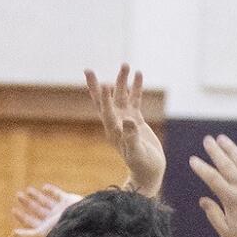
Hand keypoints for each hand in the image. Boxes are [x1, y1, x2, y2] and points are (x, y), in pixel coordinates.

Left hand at [13, 182, 81, 236]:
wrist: (80, 219)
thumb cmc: (61, 228)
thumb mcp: (41, 232)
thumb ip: (27, 234)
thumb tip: (12, 234)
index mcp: (47, 227)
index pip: (32, 222)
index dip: (22, 216)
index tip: (14, 209)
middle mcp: (53, 218)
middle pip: (37, 210)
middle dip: (28, 203)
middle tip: (18, 195)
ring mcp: (61, 209)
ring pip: (46, 202)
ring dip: (37, 196)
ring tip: (28, 190)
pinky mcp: (68, 200)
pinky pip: (58, 194)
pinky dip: (51, 190)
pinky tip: (44, 187)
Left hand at [85, 64, 165, 197]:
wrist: (149, 172)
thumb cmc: (143, 165)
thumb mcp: (137, 153)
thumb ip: (132, 137)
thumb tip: (128, 120)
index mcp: (113, 131)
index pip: (105, 111)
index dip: (103, 98)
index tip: (103, 84)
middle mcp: (116, 122)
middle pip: (103, 100)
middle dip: (96, 85)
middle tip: (87, 69)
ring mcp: (126, 119)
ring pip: (121, 95)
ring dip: (122, 81)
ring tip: (126, 65)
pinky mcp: (136, 119)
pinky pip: (135, 99)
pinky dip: (136, 87)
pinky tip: (139, 74)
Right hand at [189, 136, 236, 236]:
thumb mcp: (226, 232)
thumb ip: (214, 214)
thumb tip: (203, 200)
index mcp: (231, 199)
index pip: (212, 178)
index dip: (202, 168)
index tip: (193, 160)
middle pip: (226, 165)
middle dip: (215, 151)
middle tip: (207, 140)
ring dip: (232, 149)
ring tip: (222, 138)